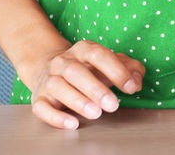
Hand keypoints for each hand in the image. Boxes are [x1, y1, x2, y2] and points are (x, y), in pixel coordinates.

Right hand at [19, 40, 144, 129]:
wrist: (48, 69)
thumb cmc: (87, 69)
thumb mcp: (109, 64)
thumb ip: (129, 69)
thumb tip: (136, 81)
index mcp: (82, 50)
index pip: (98, 55)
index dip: (116, 70)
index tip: (131, 87)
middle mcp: (62, 62)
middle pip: (75, 71)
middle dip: (95, 89)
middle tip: (113, 105)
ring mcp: (48, 80)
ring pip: (57, 87)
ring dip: (77, 101)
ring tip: (95, 113)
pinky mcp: (39, 99)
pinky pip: (42, 107)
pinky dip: (56, 117)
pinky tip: (72, 123)